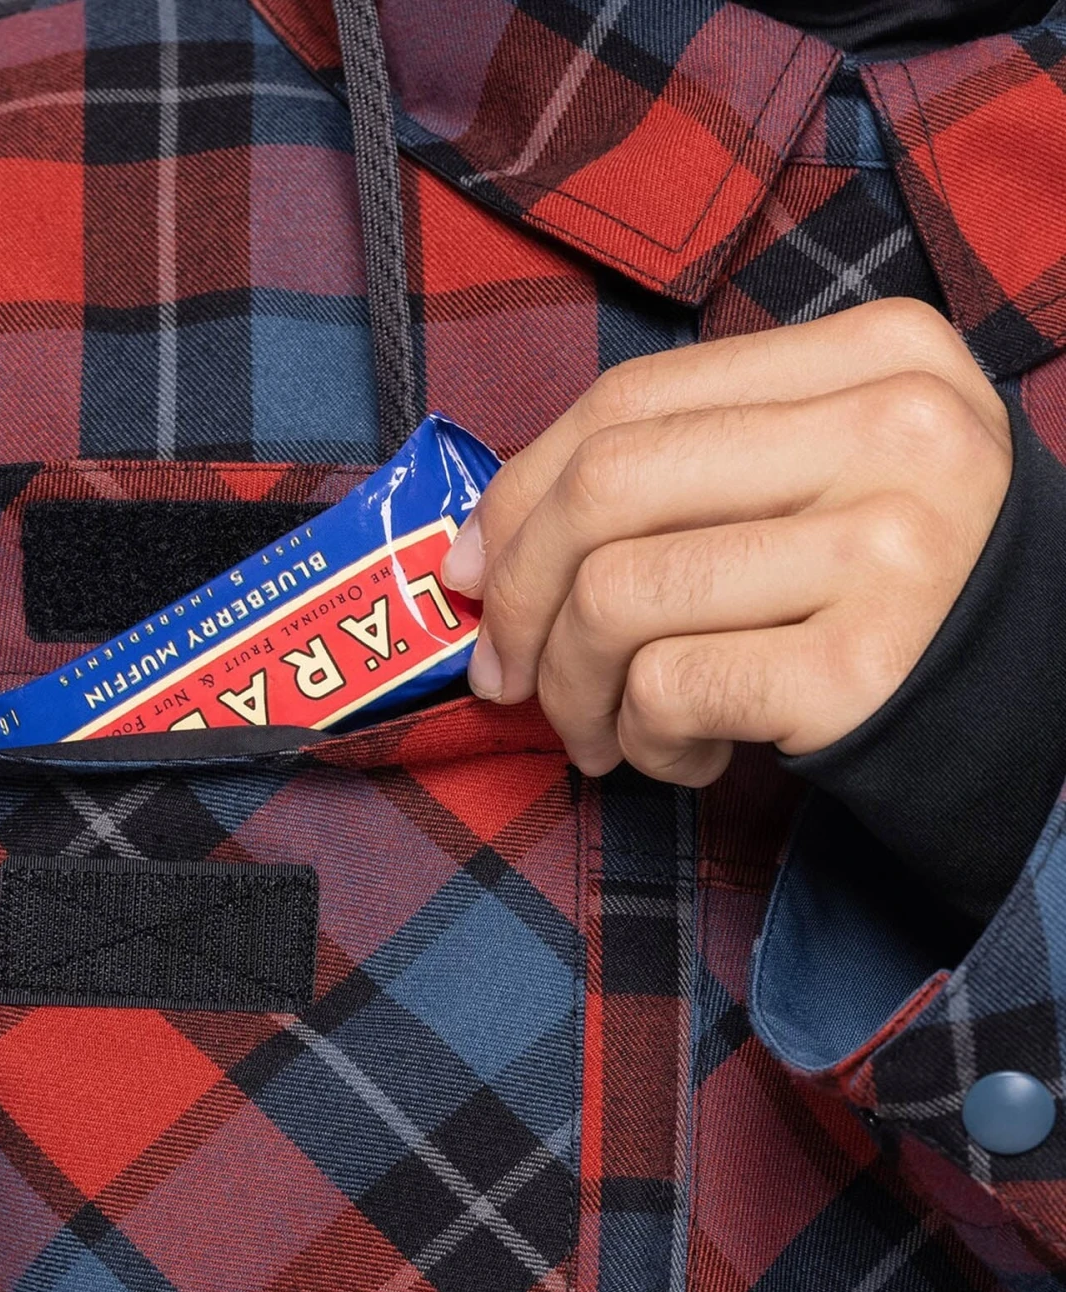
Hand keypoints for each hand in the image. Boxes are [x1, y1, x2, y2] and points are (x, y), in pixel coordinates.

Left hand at [441, 299, 1012, 785]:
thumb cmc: (885, 590)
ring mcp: (892, 545)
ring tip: (607, 731)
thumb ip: (671, 476)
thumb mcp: (811, 482)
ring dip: (575, 691)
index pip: (631, 400)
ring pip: (618, 599)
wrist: (1037, 701)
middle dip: (516, 599)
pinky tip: (689, 754)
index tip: (466, 571)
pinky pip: (669, 689)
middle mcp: (895, 429)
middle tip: (505, 677)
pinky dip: (645, 740)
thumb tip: (473, 547)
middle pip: (607, 489)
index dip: (517, 492)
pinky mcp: (868, 665)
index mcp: (875, 353)